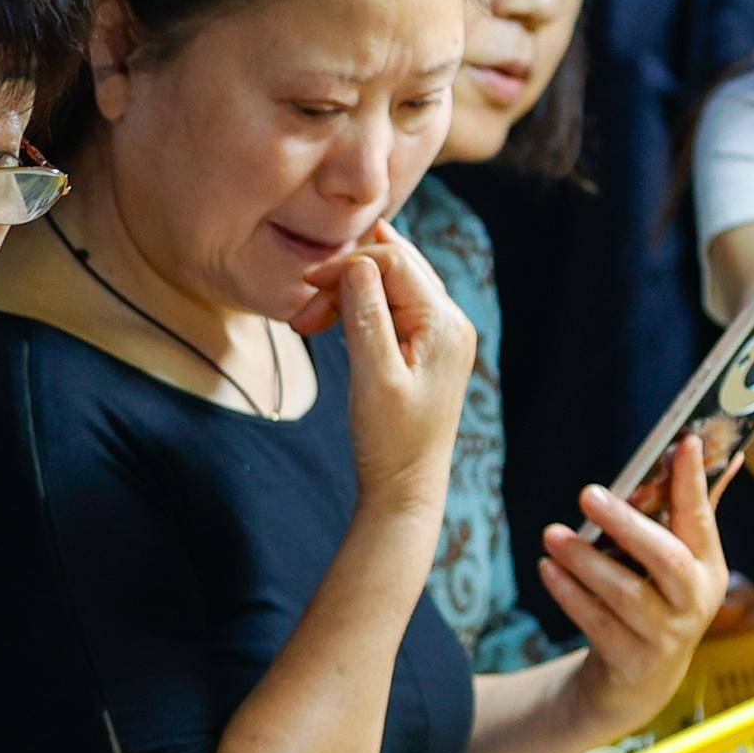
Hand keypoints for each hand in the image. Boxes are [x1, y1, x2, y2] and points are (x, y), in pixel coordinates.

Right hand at [314, 222, 474, 509]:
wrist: (406, 489)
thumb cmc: (390, 440)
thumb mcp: (373, 375)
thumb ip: (367, 316)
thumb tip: (357, 264)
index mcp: (444, 324)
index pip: (394, 263)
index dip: (348, 265)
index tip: (306, 286)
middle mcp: (451, 322)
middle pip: (395, 269)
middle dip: (344, 280)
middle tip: (302, 315)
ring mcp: (443, 336)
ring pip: (392, 288)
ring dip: (348, 296)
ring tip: (308, 324)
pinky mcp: (429, 350)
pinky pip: (395, 310)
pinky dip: (361, 311)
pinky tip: (335, 321)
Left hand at [536, 434, 730, 745]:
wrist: (640, 682)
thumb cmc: (656, 602)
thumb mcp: (676, 563)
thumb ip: (685, 510)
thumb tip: (695, 444)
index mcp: (710, 568)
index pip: (702, 518)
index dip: (693, 482)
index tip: (681, 442)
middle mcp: (696, 601)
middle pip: (667, 559)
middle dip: (627, 524)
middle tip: (587, 494)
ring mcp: (667, 636)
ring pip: (626, 594)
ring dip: (586, 562)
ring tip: (551, 534)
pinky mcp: (634, 662)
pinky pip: (598, 624)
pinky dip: (570, 595)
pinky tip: (546, 568)